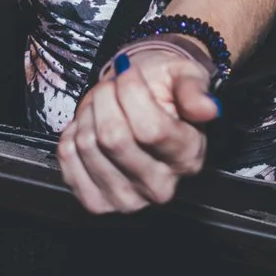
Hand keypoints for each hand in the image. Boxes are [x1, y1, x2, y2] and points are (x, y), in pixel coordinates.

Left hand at [56, 36, 221, 212]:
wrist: (145, 106)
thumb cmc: (165, 89)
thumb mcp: (186, 77)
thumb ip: (195, 91)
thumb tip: (208, 109)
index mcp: (188, 157)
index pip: (150, 129)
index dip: (131, 92)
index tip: (129, 72)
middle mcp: (160, 188)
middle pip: (114, 138)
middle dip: (105, 99)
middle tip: (112, 87)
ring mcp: (127, 200)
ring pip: (87, 145)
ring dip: (88, 113)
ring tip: (103, 106)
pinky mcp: (96, 203)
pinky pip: (67, 158)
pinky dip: (72, 133)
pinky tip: (90, 127)